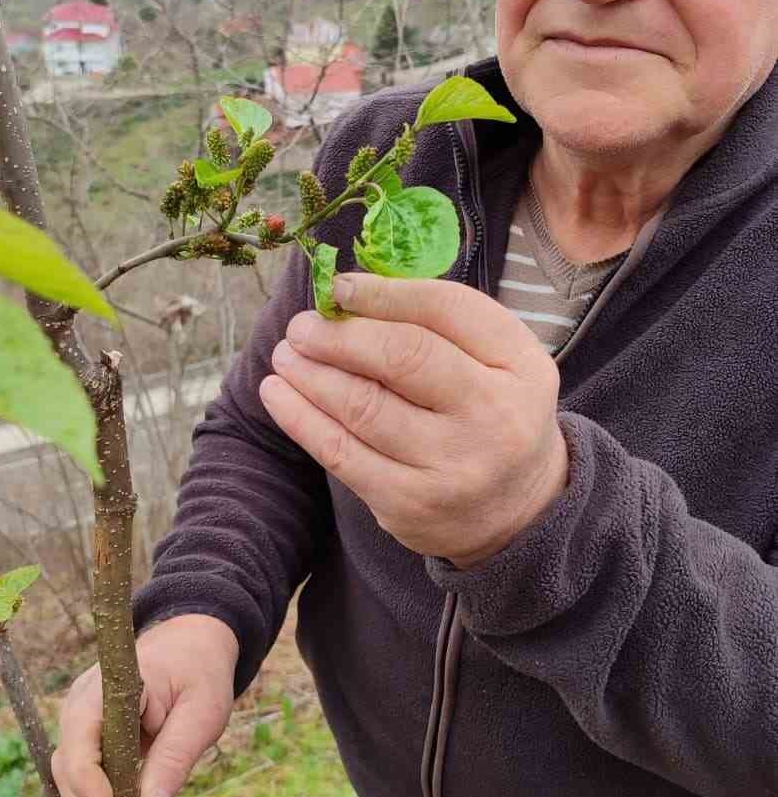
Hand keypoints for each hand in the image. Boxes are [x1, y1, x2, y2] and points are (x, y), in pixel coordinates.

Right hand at [52, 615, 238, 796]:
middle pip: (69, 768)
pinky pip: (87, 789)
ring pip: (72, 786)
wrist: (190, 651)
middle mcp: (82, 708)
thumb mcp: (203, 711)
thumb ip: (175, 756)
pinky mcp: (91, 751)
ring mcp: (82, 731)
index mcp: (110, 684)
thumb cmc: (198, 674)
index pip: (81, 731)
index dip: (87, 775)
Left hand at [259, 272, 568, 566]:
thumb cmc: (493, 412)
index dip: (383, 293)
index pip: (446, 310)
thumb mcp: (497, 360)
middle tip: (301, 325)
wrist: (518, 511)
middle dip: (339, 334)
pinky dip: (299, 417)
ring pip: (363, 405)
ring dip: (310, 373)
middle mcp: (494, 415)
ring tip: (285, 354)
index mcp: (520, 365)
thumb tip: (349, 291)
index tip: (338, 286)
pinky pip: (340, 453)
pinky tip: (277, 393)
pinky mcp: (409, 503)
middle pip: (403, 356)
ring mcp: (452, 464)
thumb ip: (440, 320)